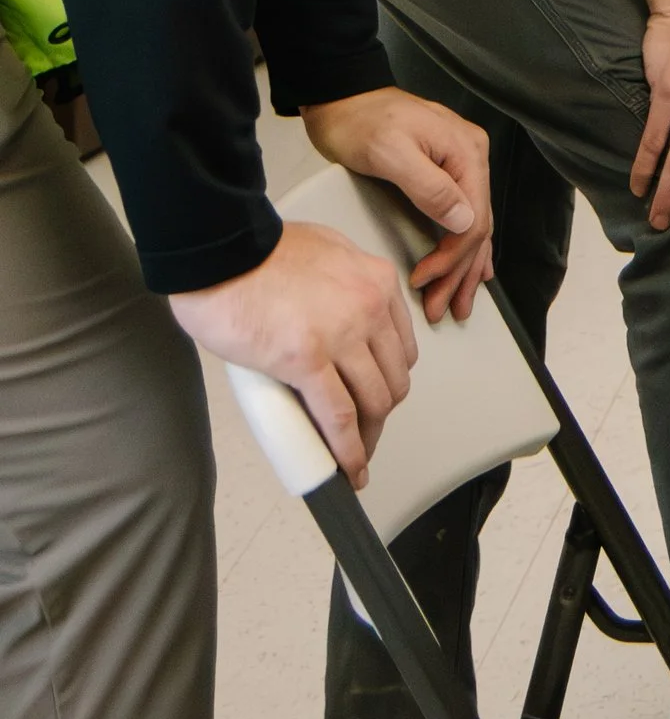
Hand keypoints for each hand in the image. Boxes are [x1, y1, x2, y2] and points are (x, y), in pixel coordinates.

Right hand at [169, 218, 419, 486]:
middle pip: (392, 377)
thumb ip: (343, 282)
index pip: (400, 346)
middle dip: (380, 413)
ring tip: (353, 456)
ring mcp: (341, 334)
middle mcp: (369, 307)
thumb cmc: (259, 251)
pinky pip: (339, 417)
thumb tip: (339, 314)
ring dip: (367, 437)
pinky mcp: (307, 360)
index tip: (378, 398)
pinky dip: (348, 450)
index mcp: (376, 281)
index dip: (390, 380)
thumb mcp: (326, 250)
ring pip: (373, 401)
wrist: (220, 252)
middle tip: (364, 433)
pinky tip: (347, 468)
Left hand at [303, 87, 493, 322]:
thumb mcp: (392, 154)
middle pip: (476, 227)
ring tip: (454, 302)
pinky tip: (470, 268)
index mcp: (466, 152)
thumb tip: (464, 222)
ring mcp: (460, 164)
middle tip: (441, 308)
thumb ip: (430, 188)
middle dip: (458, 272)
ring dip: (463, 267)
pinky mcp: (444, 171)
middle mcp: (471, 158)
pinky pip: (462, 214)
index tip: (424, 282)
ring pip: (473, 226)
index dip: (451, 258)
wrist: (341, 97)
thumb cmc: (360, 122)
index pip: (473, 219)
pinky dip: (463, 246)